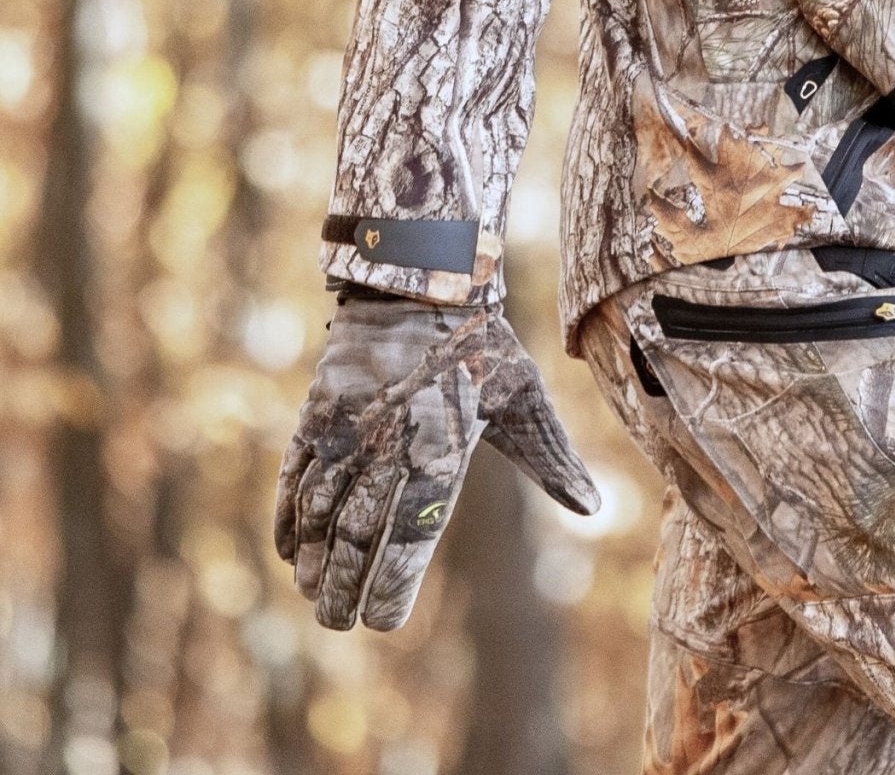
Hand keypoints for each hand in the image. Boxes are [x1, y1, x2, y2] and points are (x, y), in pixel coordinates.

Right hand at [273, 296, 599, 631]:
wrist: (426, 281)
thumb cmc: (485, 348)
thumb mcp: (526, 399)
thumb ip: (553, 461)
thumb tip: (596, 509)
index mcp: (443, 452)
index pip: (411, 537)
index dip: (392, 585)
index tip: (383, 621)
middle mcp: (390, 448)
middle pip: (357, 535)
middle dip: (344, 587)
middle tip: (340, 624)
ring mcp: (349, 431)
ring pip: (320, 512)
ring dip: (312, 560)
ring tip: (312, 596)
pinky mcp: (319, 413)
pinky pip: (295, 475)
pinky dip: (287, 516)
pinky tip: (289, 550)